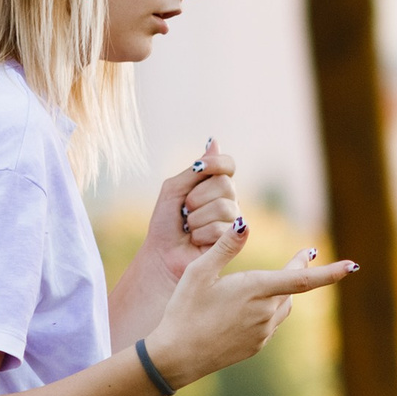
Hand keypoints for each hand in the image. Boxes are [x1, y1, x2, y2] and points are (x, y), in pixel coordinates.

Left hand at [140, 137, 239, 282]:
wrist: (162, 254)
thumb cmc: (166, 223)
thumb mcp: (174, 189)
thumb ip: (194, 170)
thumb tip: (214, 141)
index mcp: (215, 185)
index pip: (228, 165)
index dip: (216, 163)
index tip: (198, 168)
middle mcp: (229, 200)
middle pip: (225, 185)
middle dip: (196, 198)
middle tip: (185, 211)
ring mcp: (234, 221)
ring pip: (224, 207)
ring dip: (196, 219)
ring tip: (189, 228)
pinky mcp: (234, 241)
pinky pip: (222, 228)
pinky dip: (200, 234)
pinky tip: (196, 241)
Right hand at [140, 219, 354, 387]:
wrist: (176, 357)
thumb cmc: (183, 310)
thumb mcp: (198, 272)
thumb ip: (225, 247)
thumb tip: (246, 223)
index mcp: (255, 290)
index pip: (302, 280)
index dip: (329, 272)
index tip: (352, 267)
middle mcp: (265, 313)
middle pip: (293, 288)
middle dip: (299, 270)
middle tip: (306, 254)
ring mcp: (262, 333)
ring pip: (284, 306)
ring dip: (285, 290)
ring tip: (283, 276)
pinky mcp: (256, 346)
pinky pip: (272, 322)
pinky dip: (270, 309)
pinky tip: (255, 305)